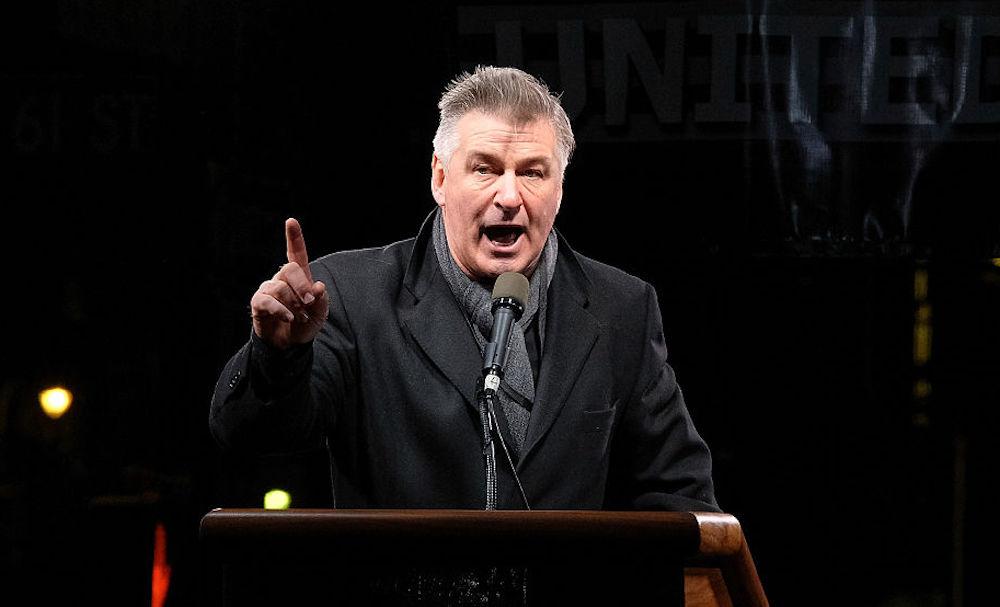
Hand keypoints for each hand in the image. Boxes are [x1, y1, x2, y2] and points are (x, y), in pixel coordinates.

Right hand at [250, 218, 328, 348]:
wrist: (291, 344)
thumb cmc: (306, 323)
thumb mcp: (321, 312)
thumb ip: (321, 298)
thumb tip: (317, 286)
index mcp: (299, 276)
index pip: (295, 253)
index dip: (294, 237)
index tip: (291, 222)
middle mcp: (282, 278)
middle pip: (289, 269)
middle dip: (302, 286)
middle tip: (309, 302)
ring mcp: (269, 289)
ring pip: (279, 287)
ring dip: (293, 304)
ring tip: (299, 317)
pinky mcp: (258, 303)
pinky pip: (266, 300)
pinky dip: (280, 310)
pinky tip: (288, 318)